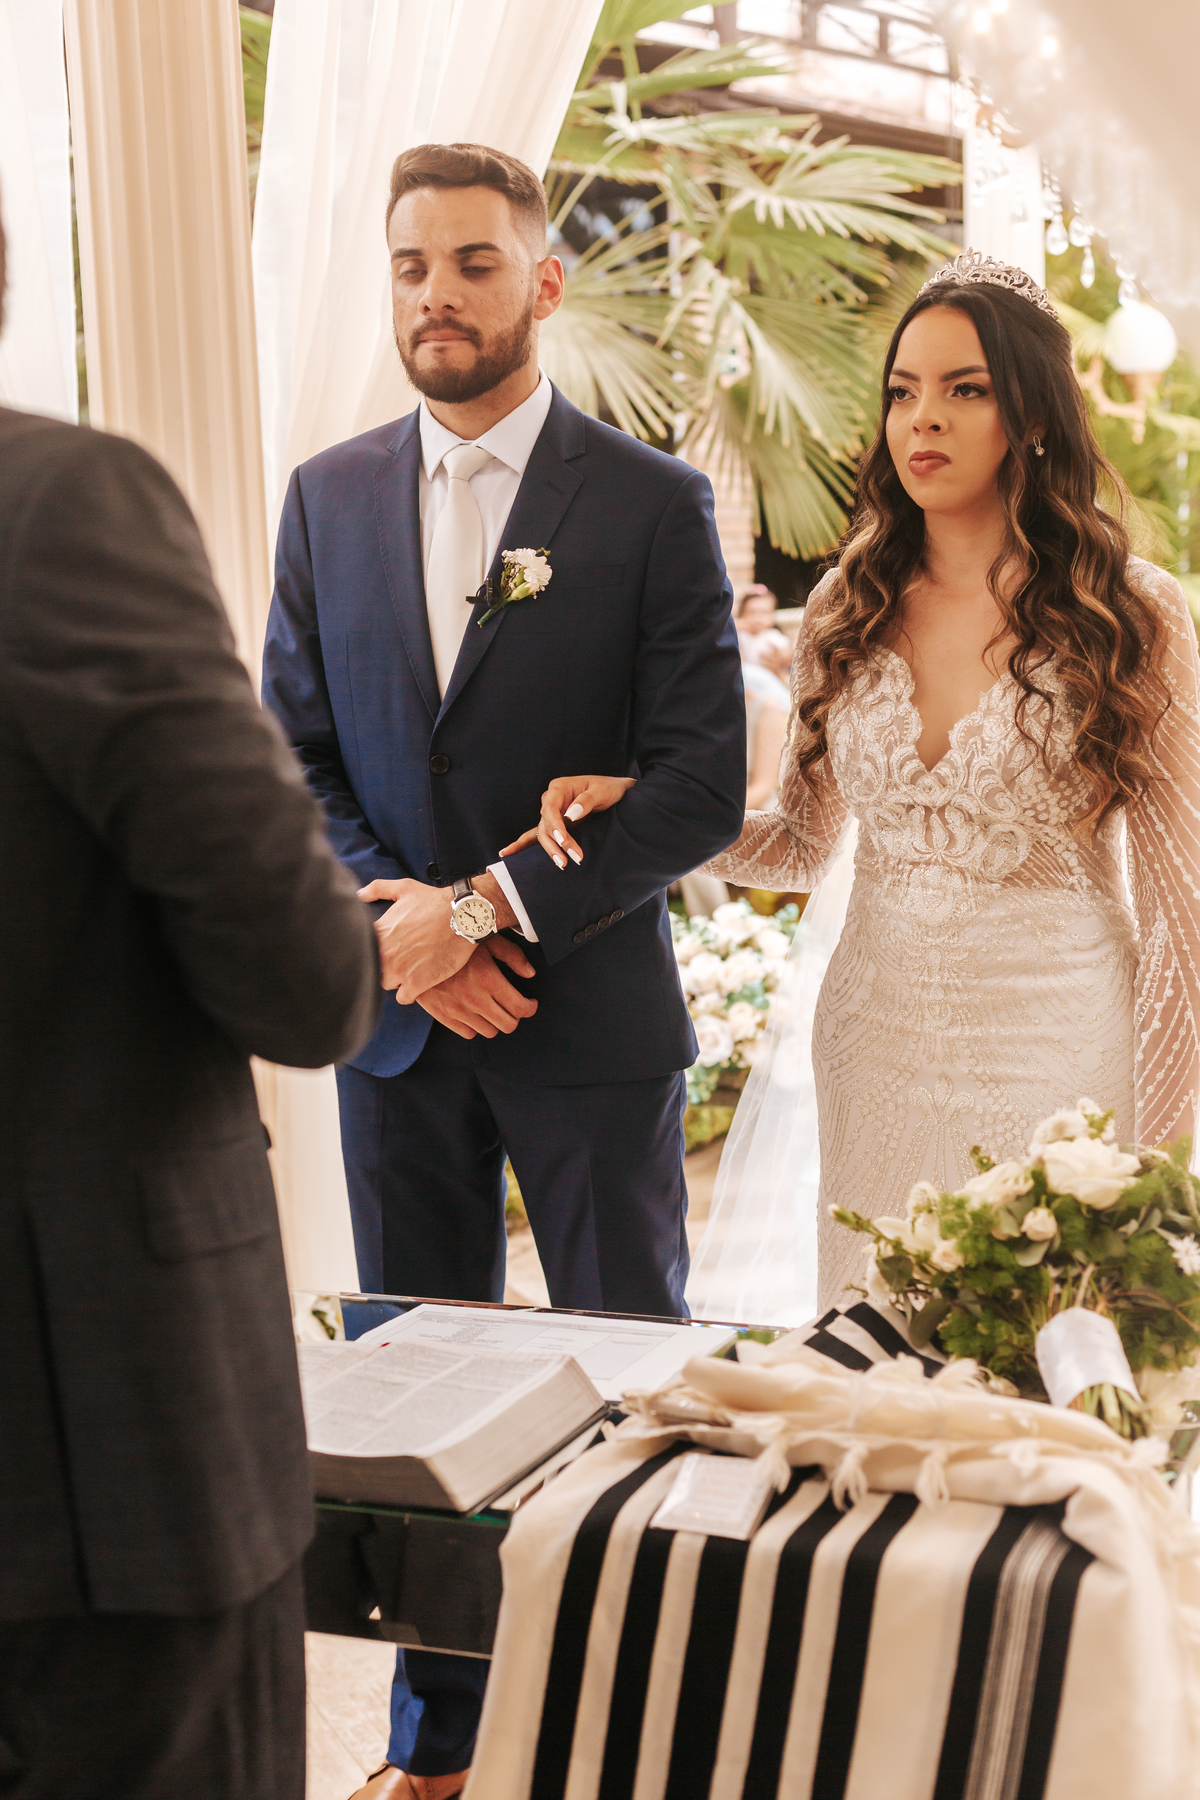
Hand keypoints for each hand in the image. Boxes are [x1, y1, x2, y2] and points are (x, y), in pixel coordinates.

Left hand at [357, 877, 470, 1001]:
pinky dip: (409, 993)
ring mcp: (399, 970)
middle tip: (398, 959)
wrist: (462, 916)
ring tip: (408, 971)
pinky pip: (403, 998)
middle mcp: (384, 954)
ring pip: (386, 984)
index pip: (361, 949)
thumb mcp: (404, 888)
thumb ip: (378, 888)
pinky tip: (416, 983)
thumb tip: (360, 894)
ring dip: (395, 980)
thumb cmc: (434, 901)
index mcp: (378, 933)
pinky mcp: (417, 983)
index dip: (372, 949)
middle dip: (382, 965)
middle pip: (372, 969)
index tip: (385, 947)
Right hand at [417, 938, 537, 1038]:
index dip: (530, 1007)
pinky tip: (475, 1012)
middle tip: (514, 1006)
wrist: (416, 946)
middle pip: (507, 1025)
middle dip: (516, 1017)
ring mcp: (457, 1009)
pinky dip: (475, 1026)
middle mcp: (475, 998)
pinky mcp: (442, 1015)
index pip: (520, 1007)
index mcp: (488, 979)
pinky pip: (467, 1033)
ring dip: (496, 1022)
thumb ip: (513, 956)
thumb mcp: (488, 939)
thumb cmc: (456, 939)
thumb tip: (530, 973)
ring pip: (489, 1031)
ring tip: (494, 1008)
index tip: (530, 1003)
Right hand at [499, 775, 634, 868]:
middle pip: (545, 825)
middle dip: (557, 844)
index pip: (550, 810)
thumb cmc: (608, 788)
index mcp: (558, 788)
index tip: (564, 841)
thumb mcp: (601, 791)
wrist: (614, 790)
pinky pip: (537, 834)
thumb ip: (586, 802)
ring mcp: (552, 812)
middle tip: (570, 860)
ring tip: (563, 864)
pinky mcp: (555, 823)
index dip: (555, 827)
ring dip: (551, 850)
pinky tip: (506, 854)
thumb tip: (570, 816)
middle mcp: (551, 800)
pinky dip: (522, 844)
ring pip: (543, 833)